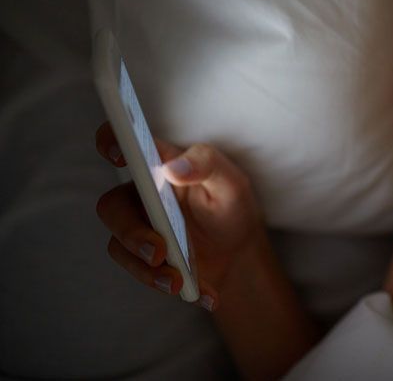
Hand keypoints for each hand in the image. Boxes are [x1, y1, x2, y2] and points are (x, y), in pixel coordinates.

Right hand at [94, 122, 263, 310]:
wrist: (239, 253)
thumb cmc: (231, 206)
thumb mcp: (231, 183)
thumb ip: (207, 165)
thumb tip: (173, 167)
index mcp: (159, 164)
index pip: (126, 143)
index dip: (112, 141)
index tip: (119, 154)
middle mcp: (141, 193)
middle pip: (112, 206)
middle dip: (131, 232)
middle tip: (160, 251)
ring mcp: (139, 226)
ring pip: (119, 243)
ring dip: (146, 267)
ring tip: (178, 280)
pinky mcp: (143, 257)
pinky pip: (139, 270)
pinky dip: (166, 283)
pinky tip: (201, 293)